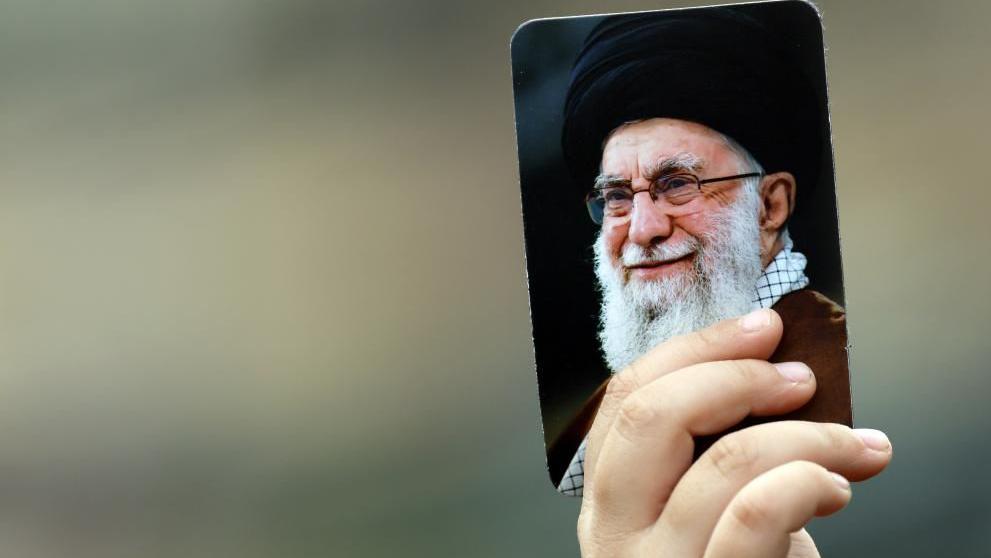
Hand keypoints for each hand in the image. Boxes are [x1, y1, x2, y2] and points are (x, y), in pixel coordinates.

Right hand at [578, 308, 891, 557]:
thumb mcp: (703, 510)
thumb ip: (712, 448)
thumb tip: (773, 369)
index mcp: (608, 499)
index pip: (624, 398)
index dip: (695, 349)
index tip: (759, 327)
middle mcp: (614, 535)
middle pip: (650, 416)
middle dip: (735, 375)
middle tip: (797, 375)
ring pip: (724, 462)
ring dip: (807, 434)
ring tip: (851, 444)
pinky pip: (757, 515)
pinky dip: (808, 478)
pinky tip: (835, 483)